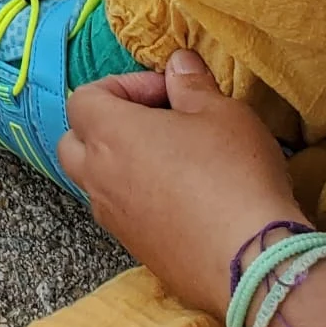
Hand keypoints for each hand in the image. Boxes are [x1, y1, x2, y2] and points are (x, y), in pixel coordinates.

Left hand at [60, 52, 304, 319]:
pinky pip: (119, 214)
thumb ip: (192, 84)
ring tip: (173, 163)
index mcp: (109, 134)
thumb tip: (177, 63)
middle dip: (107, 126)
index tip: (167, 93)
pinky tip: (183, 201)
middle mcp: (97, 177)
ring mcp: (112, 218)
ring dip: (120, 165)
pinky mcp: (133, 251)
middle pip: (74, 141)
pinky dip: (137, 200)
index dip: (122, 86)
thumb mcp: (222, 113)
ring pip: (94, 181)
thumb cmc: (234, 175)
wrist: (251, 263)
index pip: (83, 98)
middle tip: (158, 125)